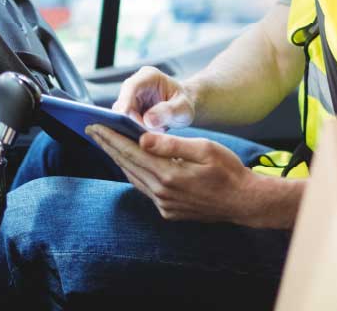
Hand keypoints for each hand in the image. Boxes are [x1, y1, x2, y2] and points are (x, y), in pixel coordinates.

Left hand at [86, 125, 296, 226]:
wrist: (244, 201)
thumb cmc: (228, 170)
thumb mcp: (204, 148)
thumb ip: (171, 144)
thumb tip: (142, 139)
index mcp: (169, 174)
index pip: (131, 152)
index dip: (111, 138)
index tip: (95, 125)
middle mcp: (162, 192)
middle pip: (127, 165)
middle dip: (108, 146)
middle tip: (92, 131)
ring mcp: (165, 204)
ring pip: (133, 179)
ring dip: (119, 160)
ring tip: (107, 144)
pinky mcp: (169, 211)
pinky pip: (145, 189)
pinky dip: (134, 174)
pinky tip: (131, 164)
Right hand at [111, 65, 194, 130]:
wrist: (181, 109)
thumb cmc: (184, 105)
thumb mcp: (184, 108)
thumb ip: (169, 112)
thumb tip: (148, 120)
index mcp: (149, 76)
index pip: (131, 87)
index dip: (125, 102)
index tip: (124, 119)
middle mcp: (134, 85)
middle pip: (122, 103)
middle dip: (129, 122)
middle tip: (145, 135)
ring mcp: (128, 99)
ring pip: (120, 116)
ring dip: (131, 129)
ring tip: (150, 136)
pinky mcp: (127, 112)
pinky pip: (122, 123)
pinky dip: (131, 132)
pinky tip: (143, 139)